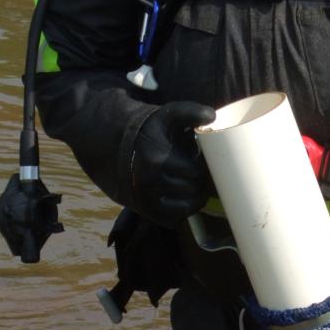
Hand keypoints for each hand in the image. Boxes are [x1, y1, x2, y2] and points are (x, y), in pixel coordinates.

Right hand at [130, 100, 215, 227]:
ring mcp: (146, 200)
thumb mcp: (167, 115)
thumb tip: (211, 116)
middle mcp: (149, 183)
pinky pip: (176, 218)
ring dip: (194, 196)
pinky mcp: (147, 212)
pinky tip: (182, 195)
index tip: (200, 160)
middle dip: (199, 180)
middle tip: (196, 172)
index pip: (195, 172)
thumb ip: (189, 112)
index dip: (203, 166)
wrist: (118, 147)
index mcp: (156, 160)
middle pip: (193, 189)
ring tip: (191, 182)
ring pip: (187, 206)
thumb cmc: (150, 131)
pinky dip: (183, 209)